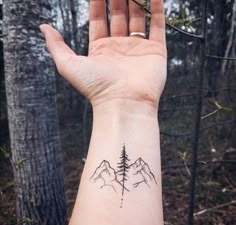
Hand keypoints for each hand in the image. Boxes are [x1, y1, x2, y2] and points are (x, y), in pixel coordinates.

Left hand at [40, 0, 166, 108]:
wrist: (123, 103)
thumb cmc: (96, 88)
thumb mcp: (68, 65)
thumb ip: (56, 45)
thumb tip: (44, 27)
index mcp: (100, 50)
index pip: (98, 20)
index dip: (97, 3)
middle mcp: (119, 48)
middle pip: (118, 16)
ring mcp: (138, 48)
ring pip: (137, 18)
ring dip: (135, 1)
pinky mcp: (155, 51)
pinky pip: (157, 25)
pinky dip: (156, 9)